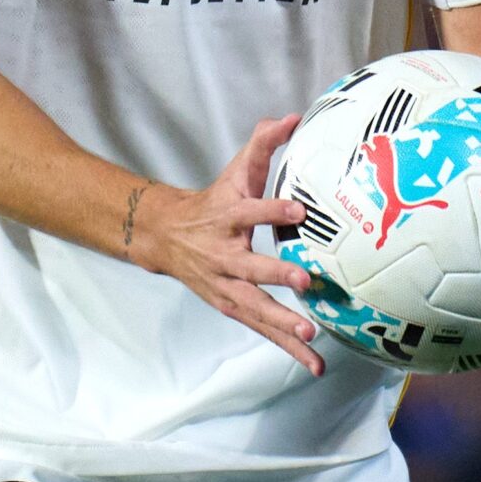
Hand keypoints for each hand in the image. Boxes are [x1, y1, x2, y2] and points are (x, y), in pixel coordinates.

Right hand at [129, 115, 325, 375]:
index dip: (271, 209)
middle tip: (305, 281)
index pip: (249, 211)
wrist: (165, 237)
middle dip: (276, 276)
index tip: (297, 209)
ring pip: (256, 309)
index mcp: (226, 217)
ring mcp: (226, 286)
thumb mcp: (235, 171)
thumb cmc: (214, 202)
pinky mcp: (232, 306)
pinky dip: (288, 348)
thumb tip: (292, 118)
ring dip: (283, 325)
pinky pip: (263, 329)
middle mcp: (224, 255)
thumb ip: (262, 144)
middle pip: (250, 268)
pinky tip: (315, 364)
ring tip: (312, 337)